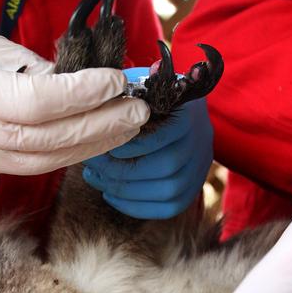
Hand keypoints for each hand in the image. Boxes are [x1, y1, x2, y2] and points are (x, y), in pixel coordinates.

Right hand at [0, 23, 148, 180]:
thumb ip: (15, 62)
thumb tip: (68, 80)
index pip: (33, 103)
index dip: (81, 95)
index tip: (115, 82)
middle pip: (45, 141)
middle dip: (99, 127)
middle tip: (137, 111)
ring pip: (40, 163)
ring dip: (88, 146)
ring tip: (124, 128)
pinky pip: (23, 169)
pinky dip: (60, 156)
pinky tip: (87, 141)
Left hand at [82, 67, 212, 218]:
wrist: (178, 113)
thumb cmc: (148, 98)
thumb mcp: (139, 85)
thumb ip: (125, 89)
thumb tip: (102, 93)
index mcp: (188, 113)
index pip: (166, 133)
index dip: (133, 144)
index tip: (104, 144)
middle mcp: (200, 142)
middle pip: (166, 166)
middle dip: (122, 170)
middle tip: (91, 165)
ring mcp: (199, 169)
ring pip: (168, 190)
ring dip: (125, 190)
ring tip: (96, 178)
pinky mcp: (192, 189)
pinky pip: (168, 208)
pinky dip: (136, 206)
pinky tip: (110, 194)